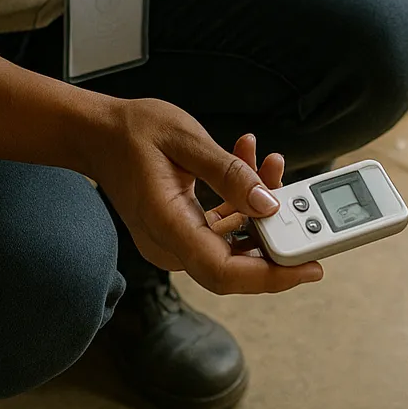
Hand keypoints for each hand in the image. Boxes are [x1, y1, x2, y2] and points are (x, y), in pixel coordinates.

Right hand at [86, 98, 323, 294]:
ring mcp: (173, 241)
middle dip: (276, 237)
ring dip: (259, 211)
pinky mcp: (180, 230)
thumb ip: (228, 174)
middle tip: (305, 206)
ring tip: (270, 163)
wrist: (96, 134)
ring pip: (232, 245)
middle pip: (235, 265)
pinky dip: (241, 204)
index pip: (224, 272)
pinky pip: (220, 230)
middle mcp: (168, 244)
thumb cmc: (132, 132)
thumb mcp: (185, 139)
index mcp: (166, 225)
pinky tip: (249, 165)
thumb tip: (268, 204)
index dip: (272, 276)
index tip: (311, 267)